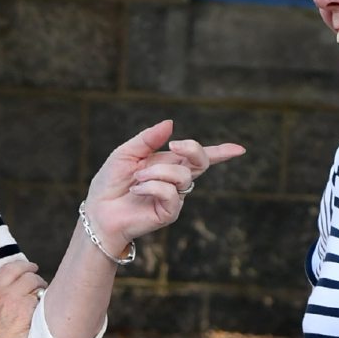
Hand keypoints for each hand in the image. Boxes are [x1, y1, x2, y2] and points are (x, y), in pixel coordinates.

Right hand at [0, 257, 40, 337]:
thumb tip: (5, 303)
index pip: (9, 268)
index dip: (22, 266)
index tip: (30, 268)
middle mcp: (2, 292)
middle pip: (26, 273)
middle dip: (36, 276)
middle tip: (41, 284)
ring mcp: (15, 301)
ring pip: (37, 284)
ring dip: (43, 290)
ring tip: (45, 298)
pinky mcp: (27, 312)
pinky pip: (42, 300)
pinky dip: (46, 304)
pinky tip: (47, 312)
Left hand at [84, 119, 245, 253]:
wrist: (99, 213)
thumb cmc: (110, 184)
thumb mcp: (126, 153)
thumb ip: (148, 138)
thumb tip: (171, 124)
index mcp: (168, 164)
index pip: (199, 158)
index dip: (221, 152)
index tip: (240, 149)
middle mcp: (175, 181)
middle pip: (201, 161)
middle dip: (193, 148)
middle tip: (174, 145)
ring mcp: (174, 198)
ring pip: (182, 176)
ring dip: (157, 172)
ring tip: (136, 180)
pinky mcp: (169, 213)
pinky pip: (170, 193)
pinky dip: (151, 187)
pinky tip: (136, 192)